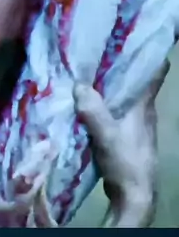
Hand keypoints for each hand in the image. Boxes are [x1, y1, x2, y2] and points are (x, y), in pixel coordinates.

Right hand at [73, 61, 169, 227]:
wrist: (133, 196)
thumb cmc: (127, 162)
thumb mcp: (108, 135)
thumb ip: (94, 111)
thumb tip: (79, 86)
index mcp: (144, 106)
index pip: (156, 73)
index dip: (148, 55)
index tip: (131, 39)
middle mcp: (143, 113)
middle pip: (135, 83)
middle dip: (119, 68)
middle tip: (96, 51)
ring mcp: (134, 126)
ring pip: (123, 99)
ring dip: (108, 89)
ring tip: (86, 74)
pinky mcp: (125, 138)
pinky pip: (113, 114)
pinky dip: (102, 107)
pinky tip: (84, 106)